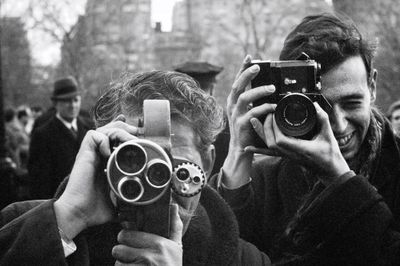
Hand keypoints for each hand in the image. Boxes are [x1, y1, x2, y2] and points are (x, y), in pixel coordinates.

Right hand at [54, 118, 138, 239]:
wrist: (77, 214)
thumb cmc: (92, 211)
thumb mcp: (116, 203)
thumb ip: (127, 201)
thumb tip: (140, 209)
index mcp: (104, 164)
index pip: (114, 141)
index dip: (125, 135)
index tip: (139, 136)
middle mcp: (96, 156)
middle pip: (109, 130)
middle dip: (124, 128)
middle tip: (136, 133)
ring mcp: (90, 155)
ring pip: (102, 130)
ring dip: (118, 131)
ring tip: (130, 140)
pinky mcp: (83, 155)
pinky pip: (93, 136)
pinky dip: (104, 140)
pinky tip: (110, 153)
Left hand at [112, 204, 182, 265]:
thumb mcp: (177, 248)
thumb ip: (174, 226)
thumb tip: (173, 205)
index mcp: (159, 244)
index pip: (126, 235)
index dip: (127, 239)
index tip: (132, 242)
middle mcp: (149, 257)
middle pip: (118, 249)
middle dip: (122, 253)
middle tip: (131, 256)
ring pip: (117, 264)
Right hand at [227, 55, 275, 151]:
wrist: (241, 150)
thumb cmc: (248, 130)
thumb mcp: (250, 112)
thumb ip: (255, 101)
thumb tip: (269, 88)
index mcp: (234, 101)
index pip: (237, 81)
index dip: (242, 69)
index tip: (249, 57)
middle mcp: (232, 106)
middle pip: (237, 86)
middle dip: (246, 74)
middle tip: (258, 67)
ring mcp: (236, 115)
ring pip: (244, 98)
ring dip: (258, 91)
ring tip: (272, 88)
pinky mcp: (241, 124)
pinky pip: (253, 113)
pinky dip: (264, 108)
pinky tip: (274, 107)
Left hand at [247, 103, 349, 184]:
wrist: (330, 171)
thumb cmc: (330, 155)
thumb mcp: (328, 135)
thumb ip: (322, 119)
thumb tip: (315, 106)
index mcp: (300, 149)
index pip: (280, 140)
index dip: (274, 127)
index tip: (275, 115)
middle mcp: (290, 154)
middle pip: (270, 142)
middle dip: (265, 127)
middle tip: (267, 113)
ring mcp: (287, 156)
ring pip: (268, 147)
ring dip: (260, 133)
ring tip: (253, 121)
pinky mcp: (286, 156)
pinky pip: (269, 153)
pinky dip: (258, 149)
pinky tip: (248, 147)